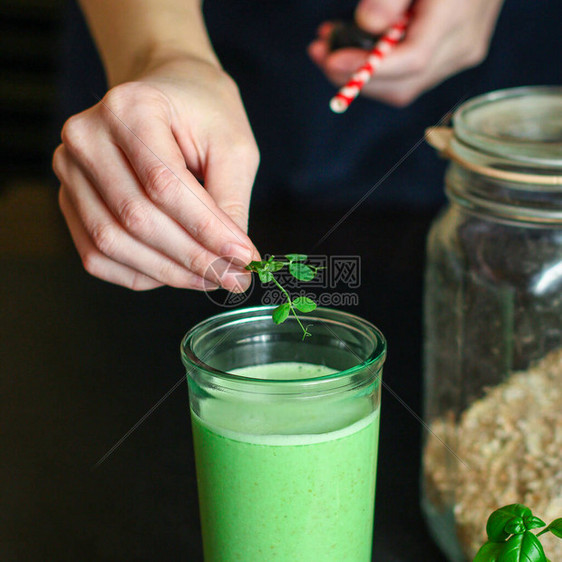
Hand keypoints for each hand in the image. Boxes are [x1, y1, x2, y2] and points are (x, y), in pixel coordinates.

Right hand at [53, 55, 259, 290]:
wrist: (168, 93)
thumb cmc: (204, 114)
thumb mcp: (233, 147)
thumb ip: (231, 202)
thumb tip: (232, 259)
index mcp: (131, 108)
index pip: (164, 185)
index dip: (205, 230)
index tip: (243, 258)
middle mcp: (88, 136)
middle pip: (135, 217)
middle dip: (191, 258)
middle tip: (232, 276)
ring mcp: (71, 169)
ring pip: (112, 241)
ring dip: (167, 272)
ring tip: (210, 278)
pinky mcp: (70, 197)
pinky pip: (96, 254)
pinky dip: (138, 274)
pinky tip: (175, 273)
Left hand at [308, 0, 504, 106]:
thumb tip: (367, 22)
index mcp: (456, 17)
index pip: (412, 60)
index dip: (369, 68)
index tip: (332, 59)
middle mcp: (461, 47)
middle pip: (402, 85)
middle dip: (354, 78)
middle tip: (319, 53)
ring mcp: (458, 57)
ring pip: (402, 87)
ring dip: (361, 76)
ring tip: (329, 47)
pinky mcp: (450, 59)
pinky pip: (408, 77)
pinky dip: (378, 70)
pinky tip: (356, 49)